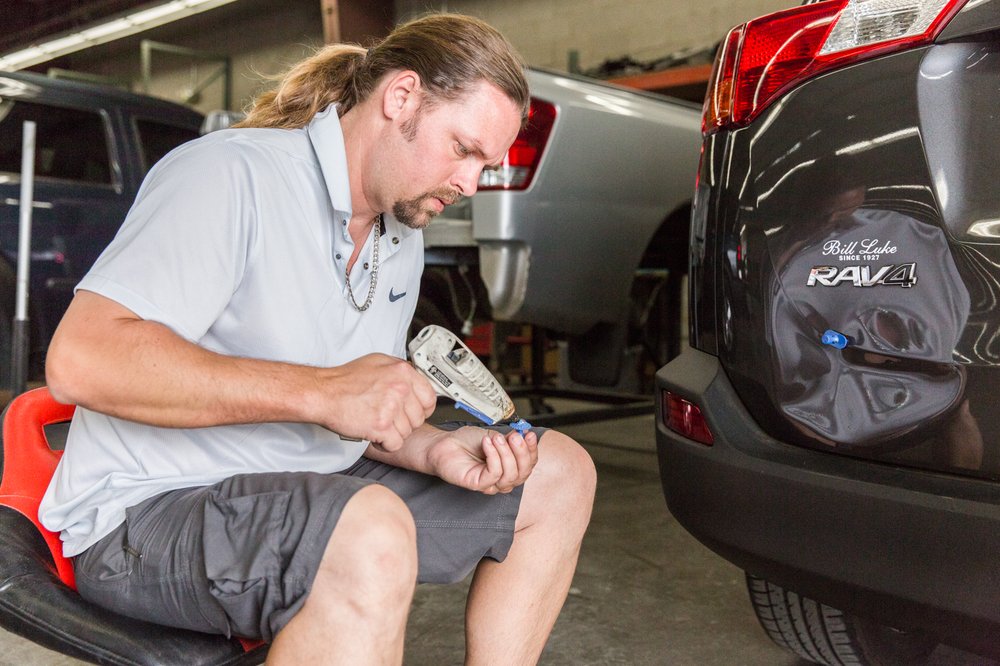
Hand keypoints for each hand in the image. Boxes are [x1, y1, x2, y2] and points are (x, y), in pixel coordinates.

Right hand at [314, 353, 436, 450]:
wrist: (323, 393)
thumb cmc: (345, 380)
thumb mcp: (378, 363)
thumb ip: (400, 372)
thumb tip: (416, 382)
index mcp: (403, 371)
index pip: (430, 397)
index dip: (421, 409)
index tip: (411, 412)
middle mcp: (400, 387)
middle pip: (419, 418)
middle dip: (404, 422)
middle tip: (387, 418)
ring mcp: (392, 406)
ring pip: (407, 432)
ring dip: (393, 433)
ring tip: (377, 423)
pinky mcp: (382, 425)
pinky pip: (396, 444)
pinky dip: (385, 444)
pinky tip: (375, 434)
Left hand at [427, 426, 538, 493]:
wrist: (444, 444)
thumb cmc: (466, 442)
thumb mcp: (494, 436)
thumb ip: (510, 439)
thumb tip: (524, 436)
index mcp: (509, 466)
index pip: (529, 464)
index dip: (532, 450)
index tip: (529, 434)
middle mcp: (502, 478)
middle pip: (523, 473)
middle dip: (522, 453)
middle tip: (514, 436)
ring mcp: (490, 483)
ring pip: (511, 476)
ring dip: (506, 453)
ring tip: (495, 438)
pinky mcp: (478, 484)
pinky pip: (494, 475)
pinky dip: (494, 457)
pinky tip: (487, 444)